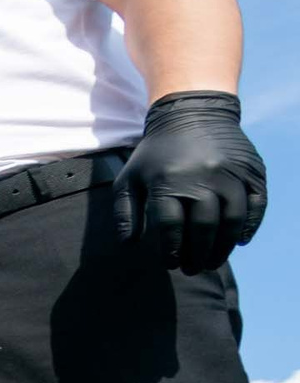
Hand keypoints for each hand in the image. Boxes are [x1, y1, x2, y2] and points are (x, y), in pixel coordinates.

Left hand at [114, 91, 265, 274]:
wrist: (192, 113)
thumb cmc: (155, 154)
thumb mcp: (130, 178)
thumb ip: (125, 212)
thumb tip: (129, 246)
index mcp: (168, 182)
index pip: (170, 227)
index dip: (171, 251)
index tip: (171, 264)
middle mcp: (202, 178)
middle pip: (203, 227)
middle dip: (197, 254)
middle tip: (193, 270)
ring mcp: (230, 174)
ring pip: (231, 220)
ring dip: (223, 246)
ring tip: (213, 261)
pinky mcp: (251, 170)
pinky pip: (257, 203)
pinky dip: (250, 224)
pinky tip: (240, 240)